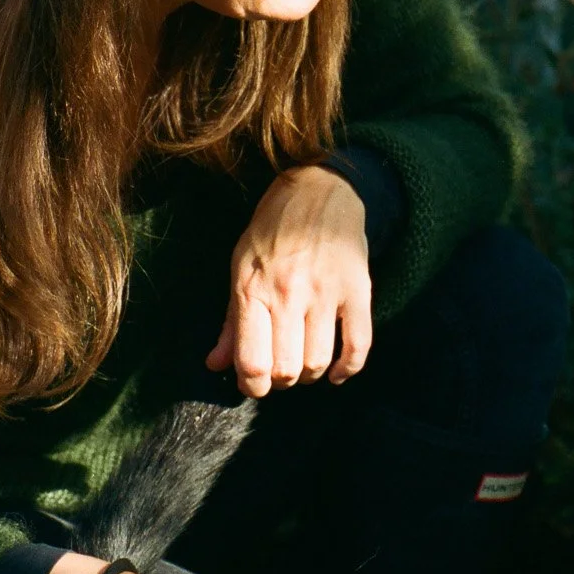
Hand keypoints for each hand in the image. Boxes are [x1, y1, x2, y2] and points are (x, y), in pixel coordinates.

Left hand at [206, 165, 371, 396]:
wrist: (320, 186)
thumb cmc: (273, 227)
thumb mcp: (241, 265)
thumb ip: (231, 320)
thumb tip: (215, 365)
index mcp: (252, 289)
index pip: (252, 362)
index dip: (252, 386)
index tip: (254, 384)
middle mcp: (288, 294)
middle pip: (285, 370)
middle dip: (280, 381)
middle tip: (279, 370)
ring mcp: (325, 292)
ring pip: (317, 362)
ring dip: (309, 374)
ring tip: (303, 363)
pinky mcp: (357, 290)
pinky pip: (358, 345)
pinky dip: (347, 369)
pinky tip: (335, 373)